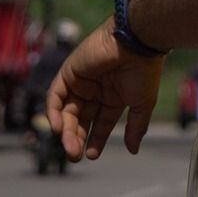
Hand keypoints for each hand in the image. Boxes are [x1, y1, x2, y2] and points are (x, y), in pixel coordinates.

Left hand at [46, 18, 163, 160]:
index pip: (100, 123)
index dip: (96, 139)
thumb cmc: (144, 71)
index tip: (92, 154)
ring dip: (66, 130)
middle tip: (75, 154)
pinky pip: (56, 95)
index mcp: (114, 97)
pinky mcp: (69, 71)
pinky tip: (58, 128)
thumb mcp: (142, 104)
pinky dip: (54, 111)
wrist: (137, 43)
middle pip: (81, 119)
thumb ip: (136, 127)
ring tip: (70, 147)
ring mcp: (82, 81)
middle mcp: (96, 90)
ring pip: (67, 111)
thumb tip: (133, 150)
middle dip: (77, 138)